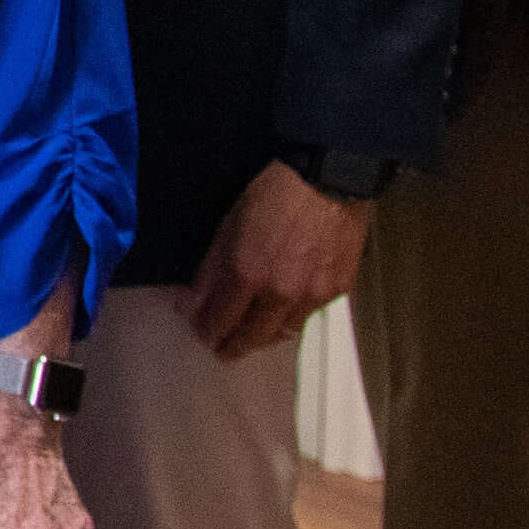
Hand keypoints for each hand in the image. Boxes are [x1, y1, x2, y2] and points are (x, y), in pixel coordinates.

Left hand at [187, 157, 374, 361]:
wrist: (330, 178)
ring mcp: (312, 296)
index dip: (208, 332)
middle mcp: (280, 294)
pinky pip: (310, 316)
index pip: (220, 321)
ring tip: (252, 336)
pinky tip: (284, 313)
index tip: (202, 334)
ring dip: (265, 337)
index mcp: (247, 275)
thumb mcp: (229, 224)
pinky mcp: (338, 291)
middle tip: (224, 350)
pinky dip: (293, 318)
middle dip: (234, 346)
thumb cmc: (273, 192)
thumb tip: (190, 305)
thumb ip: (210, 270)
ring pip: (284, 333)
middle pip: (253, 337)